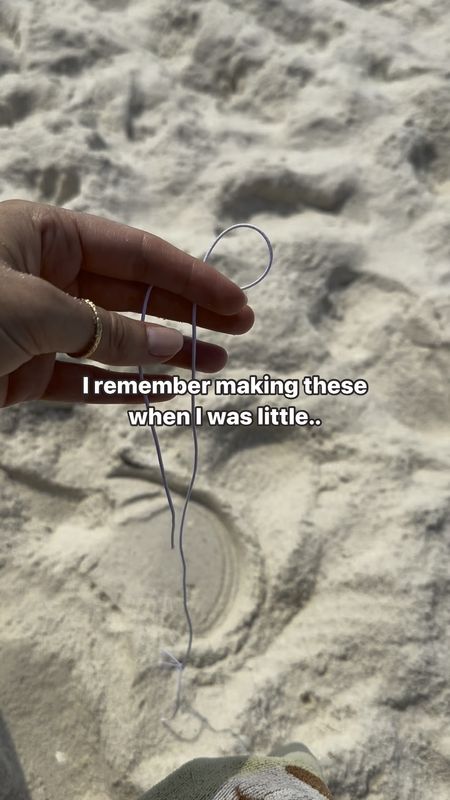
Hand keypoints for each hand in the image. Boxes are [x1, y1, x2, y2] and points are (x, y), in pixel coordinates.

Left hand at [0, 200, 253, 406]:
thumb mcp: (36, 308)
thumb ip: (105, 329)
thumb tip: (169, 344)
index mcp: (45, 236)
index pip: (136, 254)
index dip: (190, 278)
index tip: (236, 302)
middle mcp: (44, 277)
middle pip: (132, 294)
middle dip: (186, 312)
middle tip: (239, 329)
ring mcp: (35, 327)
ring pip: (112, 340)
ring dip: (163, 353)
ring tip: (213, 365)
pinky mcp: (22, 373)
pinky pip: (82, 379)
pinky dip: (121, 386)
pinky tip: (163, 391)